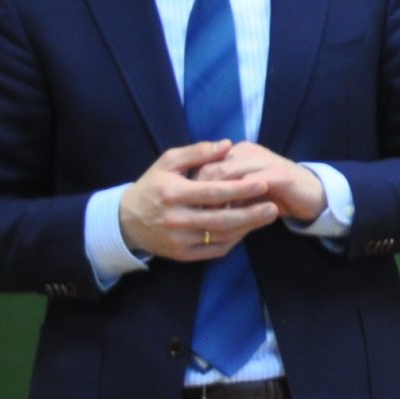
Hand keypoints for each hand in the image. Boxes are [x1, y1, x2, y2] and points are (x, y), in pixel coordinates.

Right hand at [118, 141, 281, 260]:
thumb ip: (198, 152)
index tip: (263, 183)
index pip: (213, 192)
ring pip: (220, 236)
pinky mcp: (181, 255)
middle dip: (251, 214)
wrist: (126, 221)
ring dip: (246, 228)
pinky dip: (233, 241)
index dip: (240, 189)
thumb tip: (227, 144)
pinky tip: (247, 229)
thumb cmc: (153, 185)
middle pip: (221, 219)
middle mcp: (176, 219)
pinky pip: (214, 250)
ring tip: (266, 217)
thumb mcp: (168, 162)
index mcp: (173, 193)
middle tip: (273, 207)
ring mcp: (179, 239)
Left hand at [195, 141, 326, 224]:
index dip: (192, 187)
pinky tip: (231, 217)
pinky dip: (237, 202)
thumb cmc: (275, 195)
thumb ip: (224, 192)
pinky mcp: (279, 174)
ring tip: (209, 217)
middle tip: (194, 215)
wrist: (313, 194)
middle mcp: (248, 151)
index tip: (187, 208)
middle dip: (199, 193)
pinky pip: (249, 186)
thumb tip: (198, 206)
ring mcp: (264, 160)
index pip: (204, 163)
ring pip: (226, 173)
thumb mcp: (245, 192)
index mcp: (237, 152)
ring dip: (214, 197)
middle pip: (211, 166)